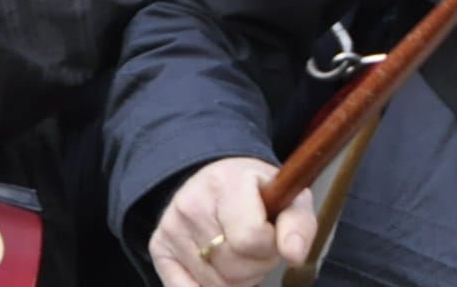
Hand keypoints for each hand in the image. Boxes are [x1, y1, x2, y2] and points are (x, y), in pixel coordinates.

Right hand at [149, 157, 314, 286]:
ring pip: (215, 284)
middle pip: (233, 267)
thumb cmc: (259, 191)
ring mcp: (171, 227)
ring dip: (237, 279)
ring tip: (240, 252)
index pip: (251, 237)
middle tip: (259, 245)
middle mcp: (192, 204)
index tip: (273, 235)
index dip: (270, 246)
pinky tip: (220, 267)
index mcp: (227, 183)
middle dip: (256, 265)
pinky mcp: (157, 246)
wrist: (219, 179)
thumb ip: (299, 224)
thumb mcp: (289, 196)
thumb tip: (295, 254)